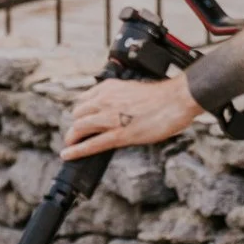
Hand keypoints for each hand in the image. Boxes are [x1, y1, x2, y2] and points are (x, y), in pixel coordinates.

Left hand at [63, 73, 201, 160]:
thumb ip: (118, 97)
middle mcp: (104, 100)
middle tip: (76, 134)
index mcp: (108, 88)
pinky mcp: (119, 134)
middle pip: (78, 114)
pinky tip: (68, 155)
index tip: (79, 118)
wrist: (174, 100)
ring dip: (72, 138)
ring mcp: (110, 118)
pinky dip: (77, 150)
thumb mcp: (131, 88)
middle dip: (75, 125)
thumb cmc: (159, 96)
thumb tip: (113, 109)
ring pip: (79, 128)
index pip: (83, 99)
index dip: (80, 112)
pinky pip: (92, 144)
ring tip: (69, 145)